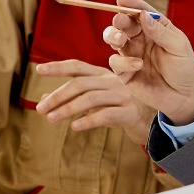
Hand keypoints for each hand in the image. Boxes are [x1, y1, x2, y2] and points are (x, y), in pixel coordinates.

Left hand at [34, 59, 152, 143]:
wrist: (155, 123)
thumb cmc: (122, 110)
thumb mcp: (98, 102)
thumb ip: (75, 98)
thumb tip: (46, 99)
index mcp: (104, 75)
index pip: (77, 66)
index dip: (58, 67)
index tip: (38, 70)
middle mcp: (113, 81)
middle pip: (81, 83)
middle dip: (58, 95)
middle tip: (40, 109)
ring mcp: (123, 96)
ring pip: (90, 98)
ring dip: (67, 109)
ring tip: (51, 119)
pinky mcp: (130, 113)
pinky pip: (106, 114)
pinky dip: (89, 120)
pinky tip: (75, 127)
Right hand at [102, 0, 193, 125]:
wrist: (185, 98)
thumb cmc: (185, 69)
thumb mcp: (179, 47)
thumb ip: (161, 32)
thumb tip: (143, 15)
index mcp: (155, 28)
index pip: (141, 12)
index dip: (131, 5)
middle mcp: (141, 39)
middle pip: (124, 24)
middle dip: (119, 20)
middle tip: (119, 22)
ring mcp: (132, 55)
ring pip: (114, 40)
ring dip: (113, 36)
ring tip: (120, 40)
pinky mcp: (125, 73)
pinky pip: (116, 63)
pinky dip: (123, 62)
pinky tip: (138, 65)